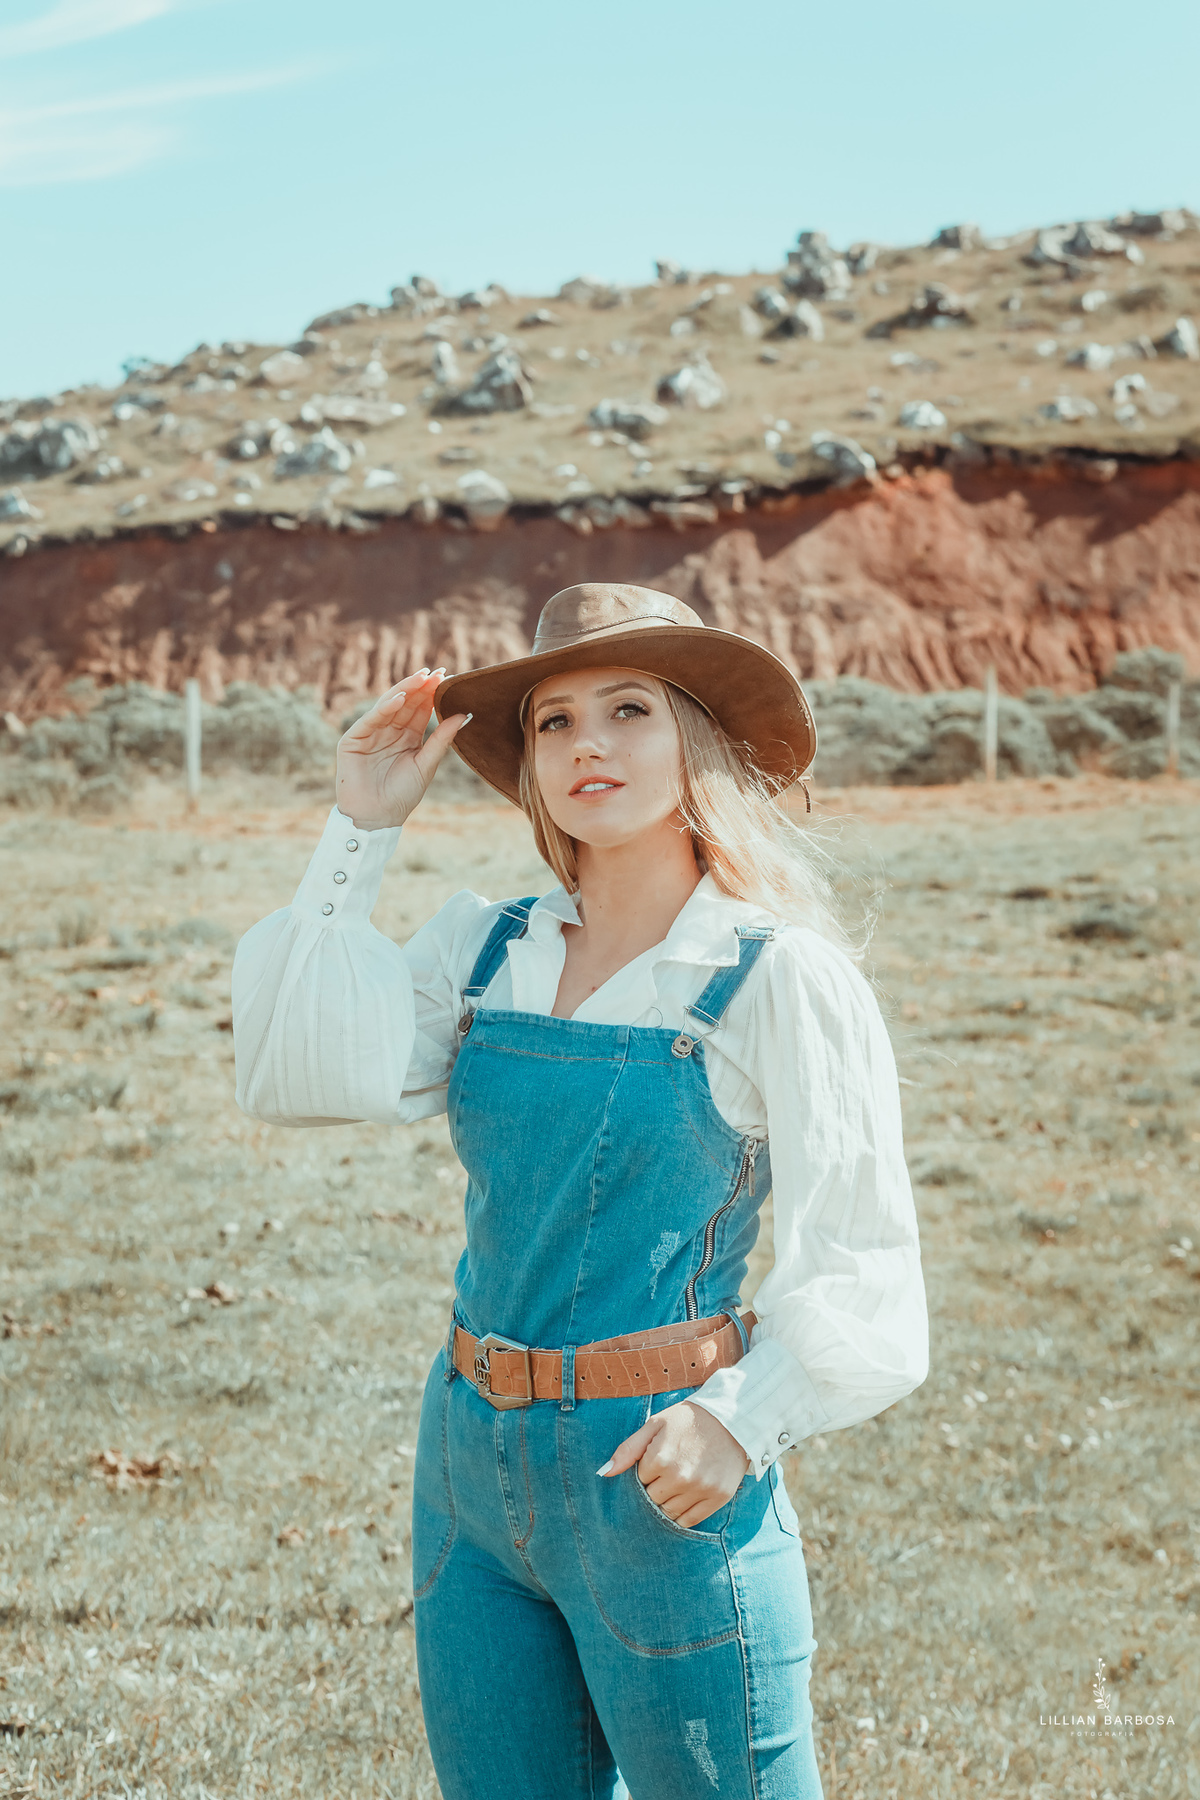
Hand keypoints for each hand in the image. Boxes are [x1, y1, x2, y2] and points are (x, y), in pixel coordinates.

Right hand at [335, 669, 468, 829]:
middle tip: (437, 673)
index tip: (447, 678)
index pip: (420, 709)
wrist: (377, 818)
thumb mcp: (426, 764)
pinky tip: (400, 698)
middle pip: (406, 703)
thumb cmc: (402, 796)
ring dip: (405, 691)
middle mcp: (388, 731)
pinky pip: (371, 719)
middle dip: (420, 688)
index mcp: (407, 736)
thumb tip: (464, 714)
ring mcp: (370, 733)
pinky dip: (385, 708)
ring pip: (388, 705)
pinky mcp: (353, 739)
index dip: (432, 694)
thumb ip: (442, 739)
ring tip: (422, 679)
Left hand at [598, 1401, 750, 1527]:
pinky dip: (684, 1513)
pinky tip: (688, 1495)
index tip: (659, 1459)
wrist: (732, 1418)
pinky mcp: (717, 1497)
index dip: (647, 1471)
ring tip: (680, 1480)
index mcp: (660, 1458)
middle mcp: (680, 1477)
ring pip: (670, 1512)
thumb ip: (628, 1449)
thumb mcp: (655, 1425)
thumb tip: (604, 1473)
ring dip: (670, 1501)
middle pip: (653, 1499)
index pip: (640, 1481)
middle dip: (657, 1487)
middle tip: (670, 1470)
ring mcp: (700, 1489)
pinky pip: (690, 1521)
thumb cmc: (688, 1420)